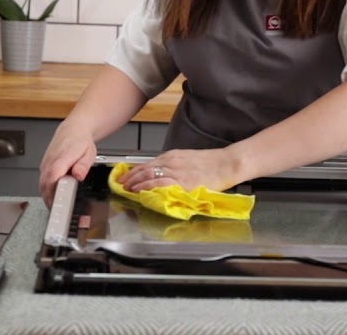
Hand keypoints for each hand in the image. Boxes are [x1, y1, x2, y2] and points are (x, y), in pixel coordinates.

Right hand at [38, 122, 96, 205]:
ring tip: (55, 207)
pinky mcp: (43, 165)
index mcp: (63, 158)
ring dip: (46, 195)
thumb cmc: (81, 142)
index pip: (54, 176)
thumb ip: (83, 165)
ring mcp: (45, 163)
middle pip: (45, 183)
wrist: (72, 130)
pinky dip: (45, 189)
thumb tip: (79, 175)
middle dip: (49, 198)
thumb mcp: (88, 153)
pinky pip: (42, 179)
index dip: (54, 191)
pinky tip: (52, 196)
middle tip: (57, 211)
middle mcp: (51, 161)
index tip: (58, 203)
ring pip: (42, 183)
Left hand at [116, 148, 240, 192]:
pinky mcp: (182, 181)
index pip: (148, 163)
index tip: (125, 177)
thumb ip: (175, 166)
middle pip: (144, 167)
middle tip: (120, 183)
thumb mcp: (189, 160)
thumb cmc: (212, 163)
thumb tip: (162, 175)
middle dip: (130, 176)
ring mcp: (176, 171)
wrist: (226, 164)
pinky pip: (159, 182)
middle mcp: (172, 161)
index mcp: (173, 156)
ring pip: (148, 173)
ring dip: (134, 182)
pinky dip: (146, 186)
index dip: (134, 171)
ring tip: (125, 188)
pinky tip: (139, 190)